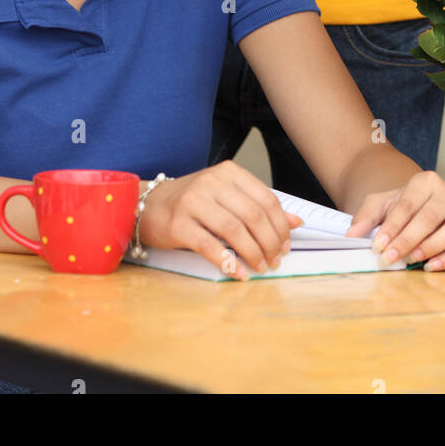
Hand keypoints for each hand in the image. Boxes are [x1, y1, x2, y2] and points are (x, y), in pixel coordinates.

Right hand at [138, 161, 303, 279]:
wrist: (149, 205)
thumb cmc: (193, 203)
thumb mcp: (227, 197)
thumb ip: (258, 206)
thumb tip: (295, 222)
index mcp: (228, 172)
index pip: (265, 199)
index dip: (280, 225)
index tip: (286, 245)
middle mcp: (211, 182)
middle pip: (252, 215)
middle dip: (270, 243)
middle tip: (275, 260)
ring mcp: (193, 201)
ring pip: (234, 230)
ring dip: (253, 253)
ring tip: (260, 267)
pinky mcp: (178, 224)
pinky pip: (209, 246)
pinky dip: (228, 262)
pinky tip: (239, 273)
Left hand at [345, 170, 444, 270]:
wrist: (416, 207)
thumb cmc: (400, 206)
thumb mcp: (379, 205)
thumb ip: (365, 217)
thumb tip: (352, 236)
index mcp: (425, 181)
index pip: (408, 204)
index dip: (392, 226)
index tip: (377, 244)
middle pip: (430, 217)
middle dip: (407, 239)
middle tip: (390, 257)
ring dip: (432, 246)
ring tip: (411, 259)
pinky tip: (430, 266)